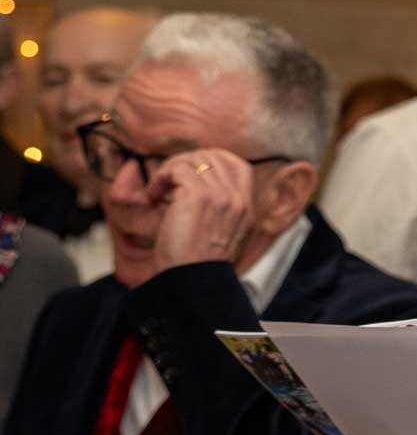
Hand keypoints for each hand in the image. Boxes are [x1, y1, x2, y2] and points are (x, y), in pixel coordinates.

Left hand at [148, 149, 254, 274]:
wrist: (190, 278)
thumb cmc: (195, 260)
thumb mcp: (218, 231)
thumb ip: (218, 206)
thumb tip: (196, 180)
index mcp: (246, 208)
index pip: (238, 165)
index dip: (212, 160)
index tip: (190, 173)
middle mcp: (238, 199)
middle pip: (214, 156)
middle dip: (186, 162)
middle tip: (168, 181)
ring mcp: (220, 195)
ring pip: (193, 160)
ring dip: (169, 171)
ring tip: (158, 191)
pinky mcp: (198, 195)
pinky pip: (176, 169)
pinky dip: (160, 179)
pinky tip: (153, 196)